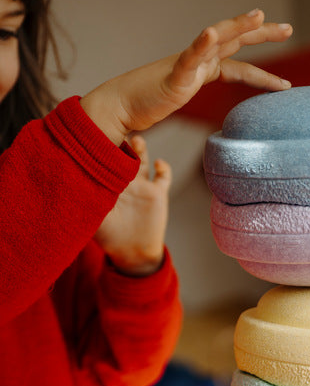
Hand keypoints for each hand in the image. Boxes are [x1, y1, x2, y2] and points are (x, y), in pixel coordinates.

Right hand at [81, 9, 292, 145]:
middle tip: (290, 29)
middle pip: (235, 41)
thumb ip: (192, 94)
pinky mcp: (173, 75)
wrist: (118, 107)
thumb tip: (210, 123)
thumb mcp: (179, 99)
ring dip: (238, 26)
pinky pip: (189, 56)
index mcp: (201, 69)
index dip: (262, 72)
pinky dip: (201, 43)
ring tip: (260, 15)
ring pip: (216, 39)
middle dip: (263, 33)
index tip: (284, 83)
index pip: (238, 65)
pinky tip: (213, 32)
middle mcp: (197, 61)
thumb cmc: (145, 105)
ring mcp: (185, 65)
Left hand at [95, 135, 170, 275]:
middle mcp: (123, 181)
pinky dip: (164, 167)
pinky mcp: (157, 193)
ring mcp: (141, 185)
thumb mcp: (93, 219)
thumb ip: (86, 203)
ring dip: (141, 148)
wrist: (133, 253)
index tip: (97, 135)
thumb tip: (69, 188)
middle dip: (121, 141)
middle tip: (117, 132)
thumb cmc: (109, 238)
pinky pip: (164, 176)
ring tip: (137, 142)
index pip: (104, 159)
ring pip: (142, 158)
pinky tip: (159, 164)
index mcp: (107, 183)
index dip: (102, 147)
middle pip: (122, 152)